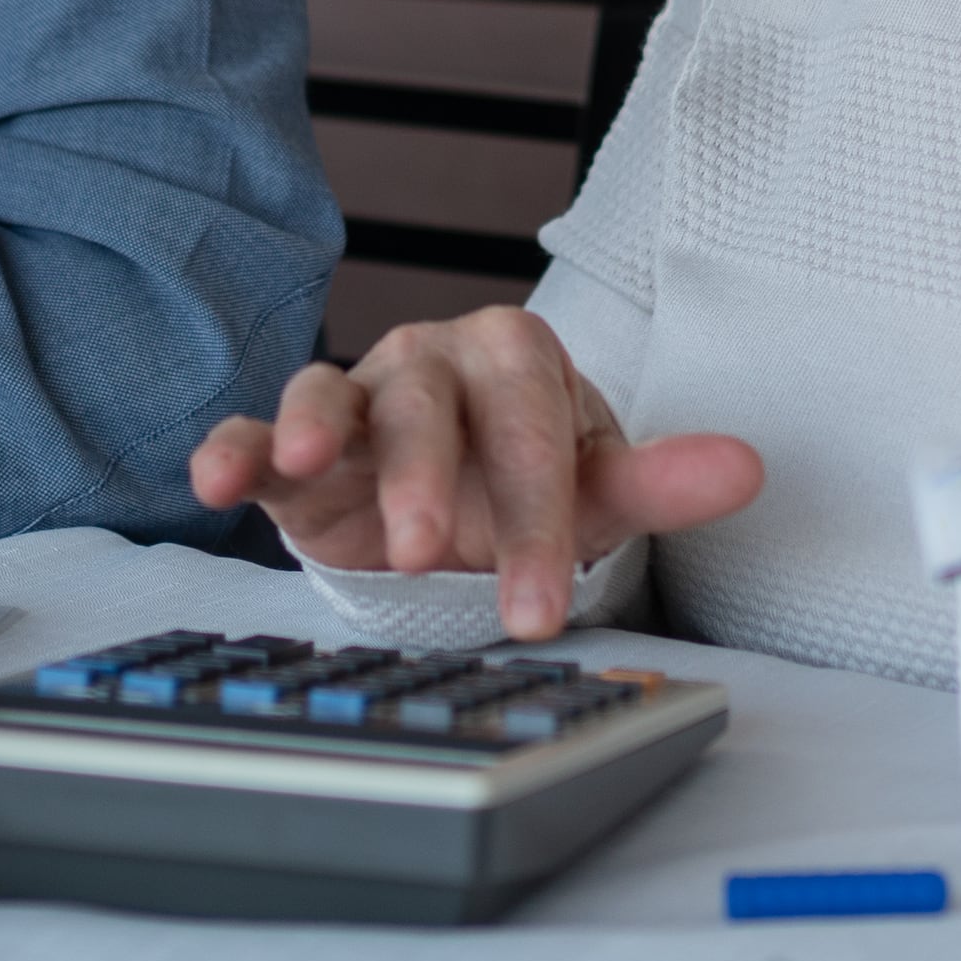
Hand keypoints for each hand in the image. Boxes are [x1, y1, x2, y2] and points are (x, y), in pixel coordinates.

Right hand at [185, 305, 763, 640]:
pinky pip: (257, 429)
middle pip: (430, 407)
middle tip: (429, 555)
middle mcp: (430, 359)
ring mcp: (357, 393)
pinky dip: (234, 445)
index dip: (535, 520)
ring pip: (337, 398)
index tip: (541, 604)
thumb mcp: (593, 489)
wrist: (453, 495)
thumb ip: (661, 482)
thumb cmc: (522, 481)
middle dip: (430, 482)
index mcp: (516, 356)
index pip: (530, 433)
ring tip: (313, 466)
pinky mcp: (290, 439)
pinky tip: (213, 477)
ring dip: (322, 430)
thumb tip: (747, 467)